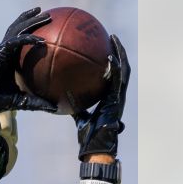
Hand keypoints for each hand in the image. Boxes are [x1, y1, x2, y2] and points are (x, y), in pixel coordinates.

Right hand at [0, 8, 57, 116]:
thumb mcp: (21, 102)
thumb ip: (37, 102)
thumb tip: (56, 108)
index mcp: (9, 59)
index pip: (20, 40)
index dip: (31, 31)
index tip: (46, 27)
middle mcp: (4, 52)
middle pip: (18, 29)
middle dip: (31, 19)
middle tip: (47, 14)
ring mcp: (0, 50)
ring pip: (16, 29)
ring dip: (30, 20)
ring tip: (43, 13)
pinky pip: (14, 42)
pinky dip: (27, 39)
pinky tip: (41, 40)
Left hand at [75, 34, 130, 159]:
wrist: (95, 147)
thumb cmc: (87, 136)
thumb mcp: (77, 115)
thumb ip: (72, 104)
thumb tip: (57, 95)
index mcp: (109, 96)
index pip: (112, 74)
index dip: (111, 59)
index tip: (104, 46)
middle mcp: (116, 94)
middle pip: (121, 67)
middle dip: (118, 50)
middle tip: (111, 36)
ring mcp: (119, 96)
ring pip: (124, 70)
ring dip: (121, 53)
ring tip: (114, 39)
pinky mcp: (118, 100)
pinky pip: (119, 80)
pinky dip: (116, 68)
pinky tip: (109, 57)